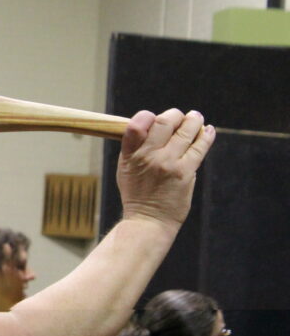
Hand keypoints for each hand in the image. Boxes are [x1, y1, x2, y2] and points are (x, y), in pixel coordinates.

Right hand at [117, 109, 214, 229]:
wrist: (148, 220)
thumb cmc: (137, 193)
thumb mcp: (126, 168)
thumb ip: (136, 148)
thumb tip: (156, 126)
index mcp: (130, 154)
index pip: (136, 124)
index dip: (147, 115)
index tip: (154, 117)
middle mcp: (148, 156)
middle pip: (164, 123)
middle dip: (174, 115)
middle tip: (180, 116)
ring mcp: (168, 163)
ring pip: (185, 132)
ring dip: (193, 121)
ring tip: (196, 118)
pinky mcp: (185, 172)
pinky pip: (199, 148)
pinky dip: (205, 136)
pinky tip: (208, 131)